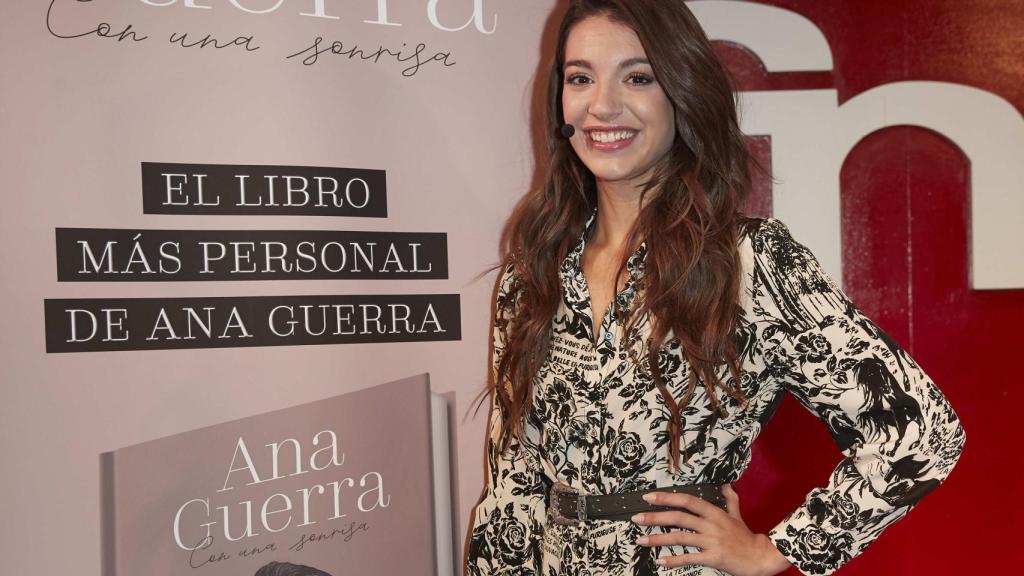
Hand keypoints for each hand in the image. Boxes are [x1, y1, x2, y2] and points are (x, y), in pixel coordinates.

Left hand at [632, 484, 791, 575]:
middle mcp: (711, 525)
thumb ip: (729, 499)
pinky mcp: (714, 558)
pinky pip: (690, 558)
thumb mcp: (737, 515)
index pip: (687, 501)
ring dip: (658, 539)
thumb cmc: (746, 537)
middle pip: (678, 518)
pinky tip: (661, 561)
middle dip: (655, 517)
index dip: (667, 498)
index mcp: (714, 513)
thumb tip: (727, 485)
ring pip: (680, 538)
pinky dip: (674, 560)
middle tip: (637, 518)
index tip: (649, 497)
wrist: (761, 557)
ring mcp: (712, 541)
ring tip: (642, 539)